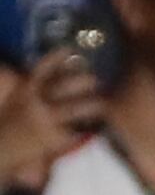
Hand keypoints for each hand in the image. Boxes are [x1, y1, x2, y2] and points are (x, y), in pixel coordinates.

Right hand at [0, 50, 102, 188]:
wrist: (2, 146)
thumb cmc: (14, 122)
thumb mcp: (18, 100)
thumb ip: (36, 88)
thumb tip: (59, 76)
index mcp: (25, 90)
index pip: (41, 69)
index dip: (55, 58)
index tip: (69, 48)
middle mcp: (36, 102)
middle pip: (61, 87)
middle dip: (80, 81)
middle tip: (96, 79)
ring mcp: (46, 120)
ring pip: (73, 109)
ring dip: (91, 105)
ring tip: (105, 102)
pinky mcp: (54, 138)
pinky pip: (75, 132)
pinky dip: (87, 130)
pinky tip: (99, 127)